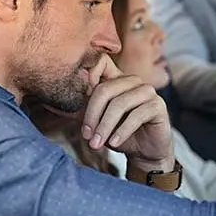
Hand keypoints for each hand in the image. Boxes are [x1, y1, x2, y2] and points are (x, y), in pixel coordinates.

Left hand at [83, 55, 173, 171]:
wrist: (143, 153)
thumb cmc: (118, 134)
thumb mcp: (96, 122)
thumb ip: (81, 110)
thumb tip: (58, 103)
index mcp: (116, 78)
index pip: (101, 62)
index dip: (87, 75)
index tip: (75, 102)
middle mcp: (133, 81)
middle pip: (105, 89)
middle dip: (92, 115)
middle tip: (86, 136)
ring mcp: (147, 91)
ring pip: (120, 103)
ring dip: (105, 126)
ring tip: (97, 143)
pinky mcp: (158, 106)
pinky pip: (136, 115)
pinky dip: (122, 131)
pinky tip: (114, 143)